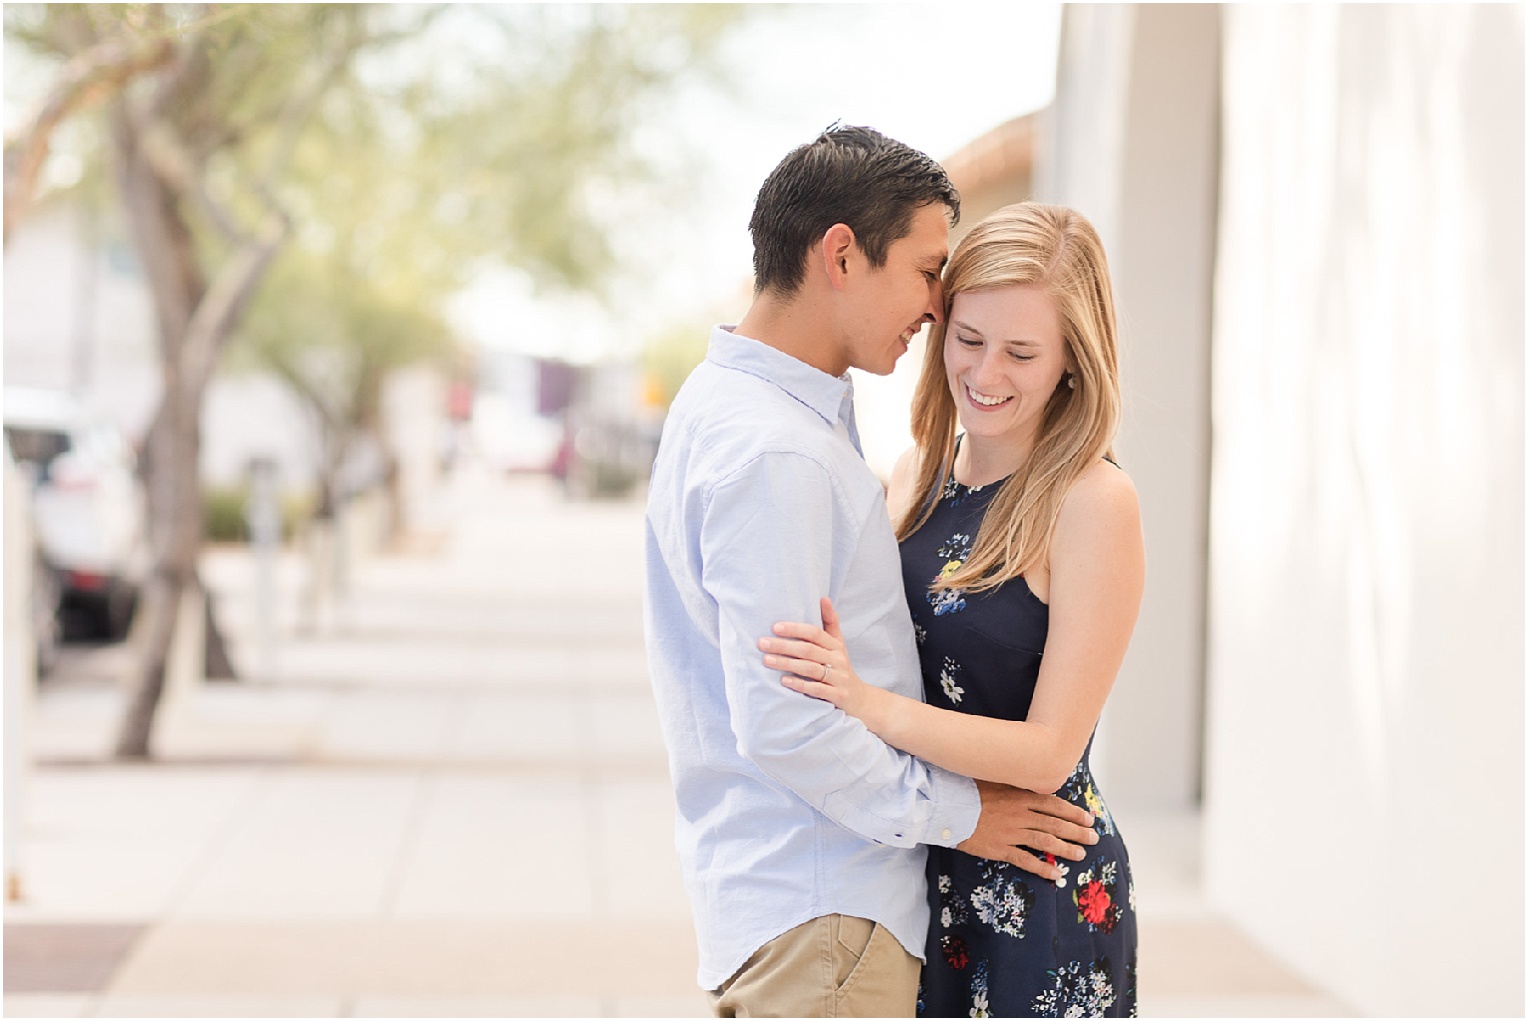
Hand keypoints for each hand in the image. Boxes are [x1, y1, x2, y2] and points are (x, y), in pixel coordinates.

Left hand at [758, 597, 873, 718]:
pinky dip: (800, 684)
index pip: (815, 633)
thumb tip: (823, 598)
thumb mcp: (838, 644)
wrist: (858, 698)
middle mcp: (838, 659)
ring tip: (767, 660)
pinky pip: (817, 689)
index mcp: (836, 645)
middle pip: (808, 650)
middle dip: (783, 646)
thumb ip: (830, 622)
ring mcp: (839, 678)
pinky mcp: (838, 695)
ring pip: (810, 668)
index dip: (795, 629)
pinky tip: (784, 681)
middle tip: (762, 643)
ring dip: (787, 664)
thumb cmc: (840, 667)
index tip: (774, 627)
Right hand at [959, 780, 1098, 880]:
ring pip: (1046, 841)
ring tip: (1080, 855)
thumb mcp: (991, 778)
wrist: (946, 806)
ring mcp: (1011, 832)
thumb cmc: (966, 789)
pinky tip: (1055, 874)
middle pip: (1055, 823)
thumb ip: (1011, 783)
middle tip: (1093, 838)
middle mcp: (1020, 814)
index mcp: (1019, 795)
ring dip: (1066, 849)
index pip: (1053, 804)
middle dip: (1077, 831)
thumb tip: (1027, 783)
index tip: (1088, 818)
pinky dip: (1042, 868)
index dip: (1073, 812)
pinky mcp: (1001, 849)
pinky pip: (1026, 860)